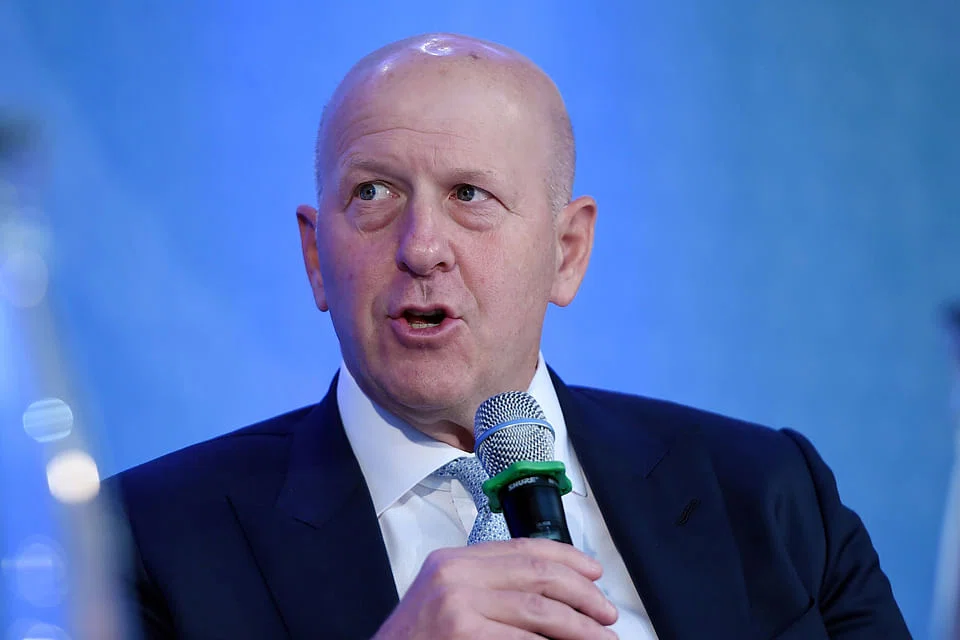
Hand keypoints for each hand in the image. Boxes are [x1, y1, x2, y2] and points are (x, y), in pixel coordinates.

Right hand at [372, 538, 617, 638]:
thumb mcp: (443, 601)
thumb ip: (486, 588)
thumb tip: (550, 594)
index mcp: (452, 560)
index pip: (521, 548)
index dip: (566, 557)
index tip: (594, 573)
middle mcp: (454, 574)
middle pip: (538, 574)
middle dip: (583, 594)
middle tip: (608, 614)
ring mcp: (458, 605)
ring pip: (541, 610)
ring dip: (582, 628)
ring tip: (604, 639)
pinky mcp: (464, 634)